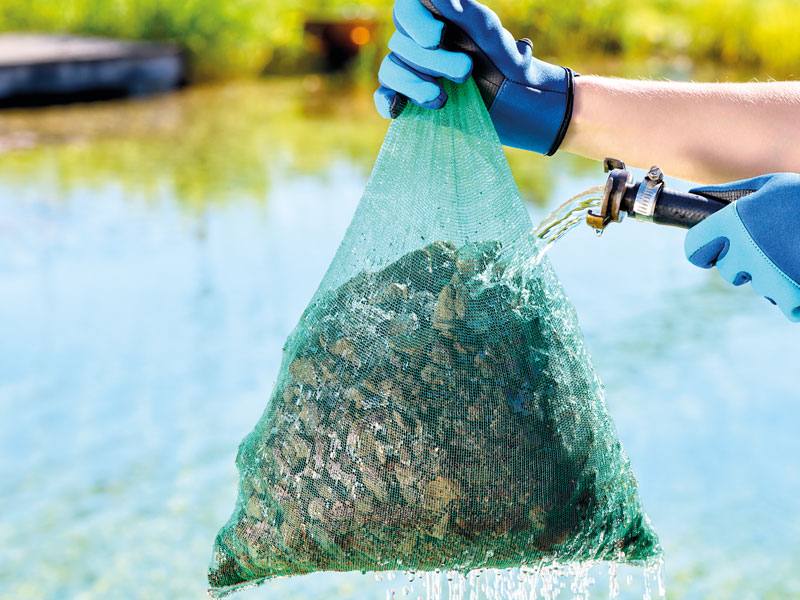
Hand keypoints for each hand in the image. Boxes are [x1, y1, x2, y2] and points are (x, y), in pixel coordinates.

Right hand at [374, 0, 576, 155]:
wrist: (517, 106)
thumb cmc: (507, 63)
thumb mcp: (490, 34)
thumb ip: (463, 11)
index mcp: (436, 18)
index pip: (405, 8)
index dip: (415, 22)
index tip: (439, 37)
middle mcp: (419, 41)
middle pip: (400, 42)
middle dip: (433, 62)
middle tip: (465, 73)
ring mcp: (411, 71)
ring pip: (390, 68)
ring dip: (414, 84)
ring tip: (442, 99)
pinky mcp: (409, 99)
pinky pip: (384, 96)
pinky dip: (387, 101)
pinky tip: (399, 108)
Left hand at [684, 174, 799, 321]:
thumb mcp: (772, 185)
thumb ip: (730, 194)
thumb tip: (697, 195)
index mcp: (735, 220)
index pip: (694, 248)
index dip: (703, 250)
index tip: (712, 252)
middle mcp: (746, 250)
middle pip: (727, 270)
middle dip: (744, 261)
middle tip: (773, 245)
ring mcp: (769, 277)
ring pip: (757, 285)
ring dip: (772, 275)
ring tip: (796, 252)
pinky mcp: (792, 299)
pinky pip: (783, 302)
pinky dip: (796, 294)